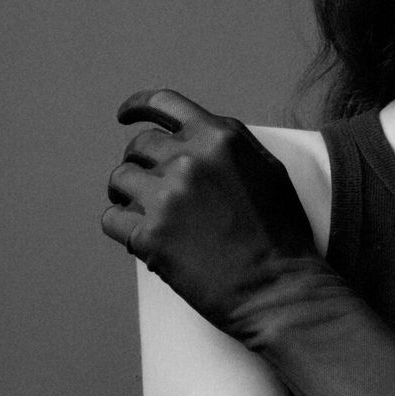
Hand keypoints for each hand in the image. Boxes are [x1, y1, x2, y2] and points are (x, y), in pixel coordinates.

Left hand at [101, 89, 317, 329]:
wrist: (280, 290)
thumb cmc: (283, 236)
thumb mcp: (270, 172)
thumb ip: (232, 147)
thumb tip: (200, 137)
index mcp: (219, 139)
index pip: (164, 104)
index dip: (137, 107)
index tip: (126, 116)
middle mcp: (189, 160)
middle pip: (139, 146)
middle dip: (139, 163)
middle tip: (146, 185)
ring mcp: (166, 197)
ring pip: (119, 179)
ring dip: (126, 194)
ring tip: (139, 211)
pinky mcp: (150, 236)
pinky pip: (112, 220)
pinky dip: (121, 227)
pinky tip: (137, 236)